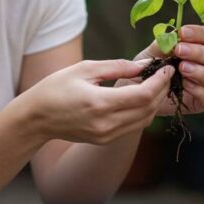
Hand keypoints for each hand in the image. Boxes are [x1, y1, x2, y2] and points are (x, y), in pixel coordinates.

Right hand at [17, 59, 172, 144]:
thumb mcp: (85, 69)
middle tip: (167, 73)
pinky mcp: (105, 140)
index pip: (144, 95)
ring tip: (158, 83)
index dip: (161, 81)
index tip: (167, 67)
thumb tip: (144, 64)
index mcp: (100, 103)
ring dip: (156, 102)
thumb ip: (117, 66)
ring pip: (144, 120)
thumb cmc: (56, 88)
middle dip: (162, 90)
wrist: (36, 119)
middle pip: (149, 108)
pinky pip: (133, 126)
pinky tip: (143, 96)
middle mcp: (106, 124)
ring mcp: (106, 135)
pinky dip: (144, 111)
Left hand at [117, 25, 203, 116]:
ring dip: (200, 72)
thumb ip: (163, 44)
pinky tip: (185, 84)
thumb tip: (172, 36)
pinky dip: (198, 90)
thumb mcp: (153, 53)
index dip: (199, 33)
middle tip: (179, 51)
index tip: (182, 32)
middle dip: (199, 52)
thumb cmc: (152, 68)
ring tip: (182, 68)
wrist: (144, 92)